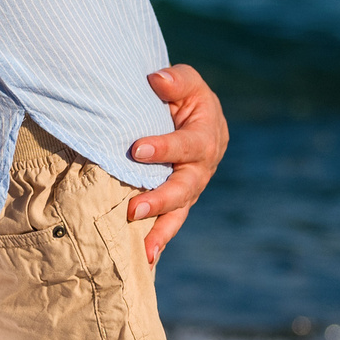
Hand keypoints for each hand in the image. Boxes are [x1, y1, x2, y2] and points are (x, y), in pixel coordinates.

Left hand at [124, 64, 229, 264]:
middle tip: (133, 209)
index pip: (187, 145)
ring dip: (161, 229)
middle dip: (160, 199)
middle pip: (186, 187)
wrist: (185, 113)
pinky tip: (144, 258)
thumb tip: (157, 80)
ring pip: (180, 211)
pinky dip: (159, 239)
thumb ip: (175, 80)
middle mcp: (202, 166)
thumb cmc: (181, 94)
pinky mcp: (179, 199)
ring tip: (144, 250)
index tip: (136, 149)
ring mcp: (191, 186)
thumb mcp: (184, 81)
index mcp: (207, 135)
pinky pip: (170, 221)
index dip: (165, 147)